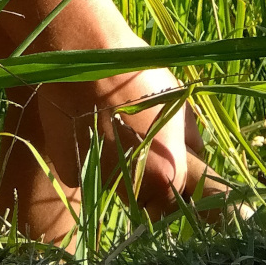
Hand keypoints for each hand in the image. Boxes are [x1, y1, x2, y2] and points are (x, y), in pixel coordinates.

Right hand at [39, 63, 191, 216]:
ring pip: (111, 186)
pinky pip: (84, 171)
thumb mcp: (176, 101)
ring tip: (111, 130)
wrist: (86, 59)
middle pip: (140, 200)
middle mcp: (130, 188)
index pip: (173, 205)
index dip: (171, 190)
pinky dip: (88, 158)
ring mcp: (97, 181)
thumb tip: (196, 151)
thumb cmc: (139, 75)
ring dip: (114, 168)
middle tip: (137, 147)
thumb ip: (188, 136)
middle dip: (142, 181)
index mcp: (164, 174)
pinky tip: (87, 128)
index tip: (167, 172)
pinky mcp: (69, 171)